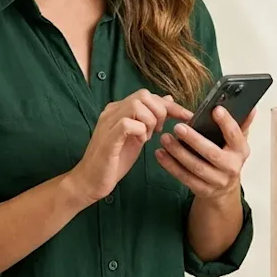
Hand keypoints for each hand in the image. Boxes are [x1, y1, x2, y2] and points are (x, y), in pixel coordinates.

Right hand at [67, 89, 192, 203]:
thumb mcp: (138, 136)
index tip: (187, 116)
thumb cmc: (114, 160)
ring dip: (149, 122)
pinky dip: (140, 131)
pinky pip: (127, 124)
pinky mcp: (108, 138)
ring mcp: (108, 123)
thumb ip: (150, 118)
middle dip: (160, 112)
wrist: (90, 181)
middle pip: (144, 95)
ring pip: (136, 105)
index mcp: (119, 110)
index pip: (148, 96)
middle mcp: (112, 111)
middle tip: (159, 131)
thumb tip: (167, 99)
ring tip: (147, 138)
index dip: (171, 105)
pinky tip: (140, 142)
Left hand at [156, 106, 255, 199]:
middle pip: (211, 153)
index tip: (215, 109)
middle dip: (194, 140)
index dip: (226, 122)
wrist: (224, 188)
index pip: (235, 135)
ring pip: (195, 167)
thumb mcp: (236, 141)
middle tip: (178, 127)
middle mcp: (232, 167)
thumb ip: (241, 124)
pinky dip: (170, 165)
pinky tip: (160, 154)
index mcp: (241, 151)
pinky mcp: (203, 190)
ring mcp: (217, 181)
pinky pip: (184, 177)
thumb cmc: (227, 157)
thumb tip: (250, 107)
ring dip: (178, 152)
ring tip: (165, 139)